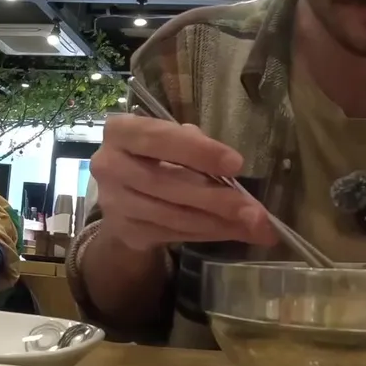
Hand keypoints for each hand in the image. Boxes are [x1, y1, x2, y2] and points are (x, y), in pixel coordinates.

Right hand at [92, 115, 276, 251]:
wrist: (122, 195)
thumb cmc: (155, 156)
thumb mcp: (173, 141)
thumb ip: (198, 147)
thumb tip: (234, 169)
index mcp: (121, 131)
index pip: (159, 138)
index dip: (198, 151)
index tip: (237, 164)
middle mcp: (109, 165)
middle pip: (168, 183)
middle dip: (217, 198)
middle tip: (256, 211)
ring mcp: (114, 202)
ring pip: (173, 215)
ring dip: (219, 223)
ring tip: (255, 227)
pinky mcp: (125, 230)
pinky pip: (173, 234)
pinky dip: (208, 233)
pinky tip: (233, 231)